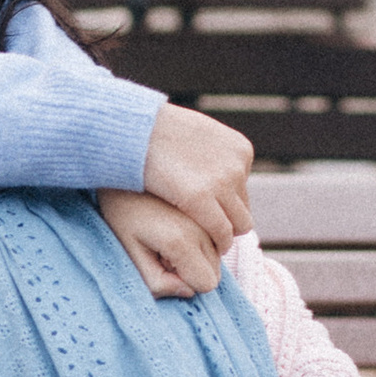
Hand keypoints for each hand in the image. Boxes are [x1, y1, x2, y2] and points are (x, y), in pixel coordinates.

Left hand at [96, 188, 222, 299]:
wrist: (124, 164)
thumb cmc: (121, 214)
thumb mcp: (129, 253)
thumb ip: (156, 282)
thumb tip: (189, 292)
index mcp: (180, 241)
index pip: (208, 283)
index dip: (186, 279)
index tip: (164, 259)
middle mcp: (204, 222)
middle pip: (218, 265)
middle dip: (196, 261)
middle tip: (167, 241)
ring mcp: (215, 205)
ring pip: (226, 242)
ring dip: (206, 241)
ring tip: (177, 222)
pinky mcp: (221, 188)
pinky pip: (230, 216)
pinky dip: (213, 218)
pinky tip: (189, 204)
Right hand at [139, 102, 255, 249]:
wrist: (133, 130)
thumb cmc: (154, 132)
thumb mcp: (196, 133)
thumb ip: (209, 152)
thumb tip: (212, 168)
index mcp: (239, 149)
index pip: (241, 186)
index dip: (221, 199)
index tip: (202, 206)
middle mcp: (237, 165)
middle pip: (242, 206)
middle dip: (224, 216)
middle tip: (201, 224)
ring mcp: (222, 182)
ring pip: (239, 224)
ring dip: (223, 232)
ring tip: (203, 238)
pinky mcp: (200, 198)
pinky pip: (221, 232)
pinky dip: (216, 242)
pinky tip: (202, 246)